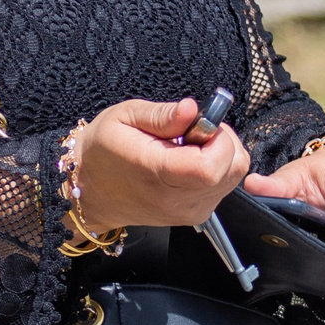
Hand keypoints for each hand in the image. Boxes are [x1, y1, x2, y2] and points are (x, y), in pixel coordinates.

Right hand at [69, 98, 251, 230]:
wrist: (90, 190)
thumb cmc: (104, 150)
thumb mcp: (124, 117)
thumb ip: (162, 114)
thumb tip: (192, 109)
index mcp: (157, 173)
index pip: (211, 166)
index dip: (218, 138)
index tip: (199, 124)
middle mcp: (177, 200)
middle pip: (232, 169)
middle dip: (223, 140)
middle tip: (192, 131)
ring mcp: (189, 212)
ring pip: (234, 176)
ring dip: (220, 154)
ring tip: (186, 147)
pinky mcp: (196, 215)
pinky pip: (224, 186)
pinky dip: (216, 168)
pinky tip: (188, 161)